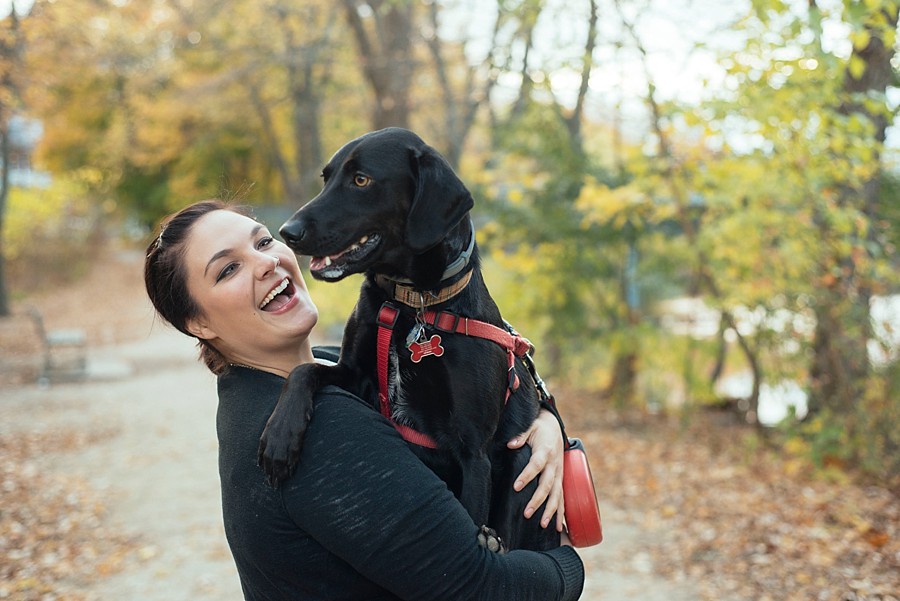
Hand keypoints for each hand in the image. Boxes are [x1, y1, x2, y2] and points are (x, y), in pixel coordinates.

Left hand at [507, 409, 564, 531]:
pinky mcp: (560, 479)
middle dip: (538, 500)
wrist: (554, 426)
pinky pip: (562, 498)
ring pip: (557, 494)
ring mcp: (559, 473)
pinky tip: (558, 527)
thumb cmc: (539, 427)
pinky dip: (561, 513)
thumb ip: (520, 435)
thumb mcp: (530, 425)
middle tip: (527, 513)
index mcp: (545, 451)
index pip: (536, 465)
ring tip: (543, 524)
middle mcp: (554, 465)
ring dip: (551, 510)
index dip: (527, 476)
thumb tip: (510, 444)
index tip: (516, 487)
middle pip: (547, 485)